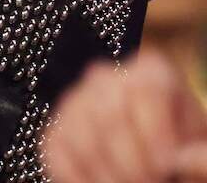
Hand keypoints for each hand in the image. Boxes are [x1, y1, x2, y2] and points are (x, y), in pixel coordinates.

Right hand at [42, 51, 206, 182]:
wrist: (157, 171)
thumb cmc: (181, 159)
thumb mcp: (201, 155)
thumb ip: (201, 157)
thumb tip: (183, 157)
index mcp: (152, 74)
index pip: (145, 86)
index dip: (155, 129)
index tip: (167, 164)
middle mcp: (108, 80)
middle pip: (108, 111)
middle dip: (129, 158)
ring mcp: (74, 103)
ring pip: (79, 132)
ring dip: (106, 171)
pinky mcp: (55, 130)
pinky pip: (57, 149)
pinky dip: (79, 175)